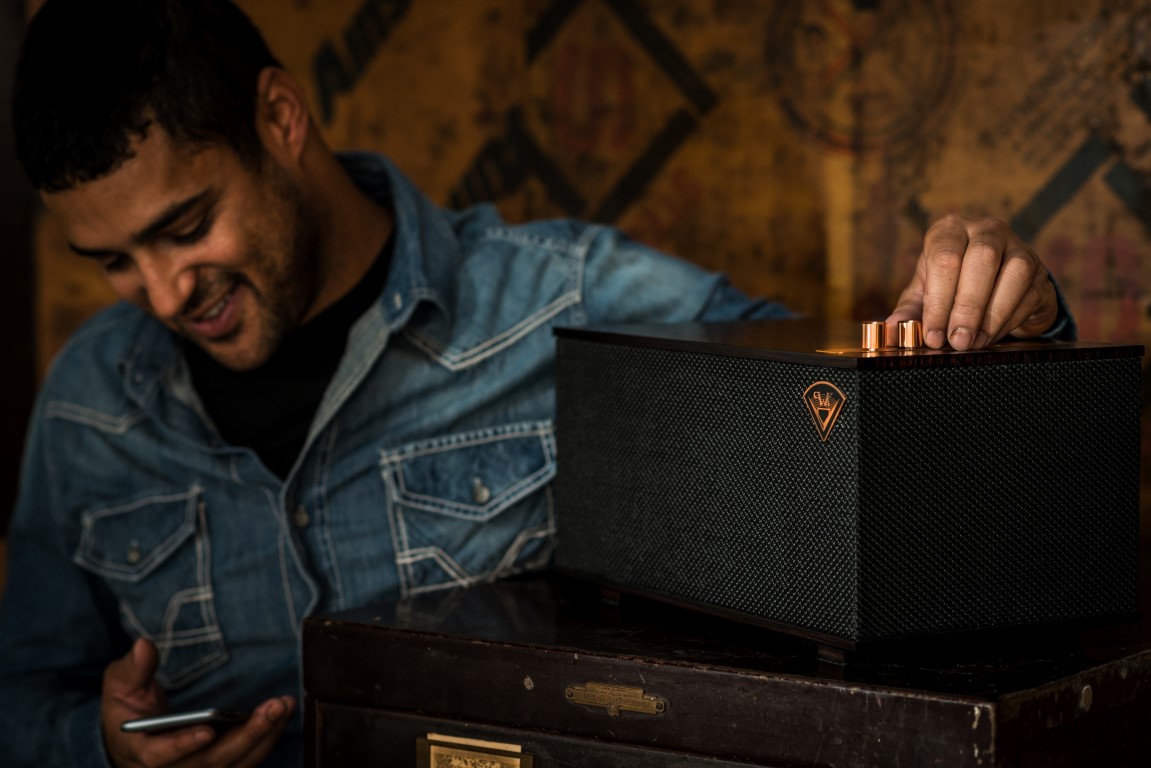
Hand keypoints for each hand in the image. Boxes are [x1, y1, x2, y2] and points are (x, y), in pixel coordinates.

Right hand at [102, 638, 294, 766]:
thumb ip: (133, 668)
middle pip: (211, 762)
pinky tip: (283, 713)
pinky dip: (267, 738)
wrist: (136, 736)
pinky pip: (246, 759)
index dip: (181, 745)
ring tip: (285, 705)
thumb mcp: (120, 685)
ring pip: (235, 763)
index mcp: (140, 752)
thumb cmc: (127, 708)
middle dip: (247, 735)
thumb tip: (143, 646)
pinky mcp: (218, 766)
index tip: (206, 730)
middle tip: (274, 706)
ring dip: (265, 735)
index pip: (158, 756)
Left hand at [887, 214, 1058, 349]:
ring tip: (974, 342)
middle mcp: (987, 230)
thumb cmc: (953, 285)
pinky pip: (1030, 293)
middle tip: (956, 341)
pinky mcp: (1042, 272)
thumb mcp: (926, 293)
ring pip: (1014, 272)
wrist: (996, 287)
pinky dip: (1009, 320)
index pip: (945, 257)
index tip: (933, 334)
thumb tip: (893, 327)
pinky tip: (992, 337)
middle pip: (981, 259)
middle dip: (967, 306)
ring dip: (992, 314)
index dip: (938, 299)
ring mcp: (1019, 247)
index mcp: (951, 230)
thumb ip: (910, 309)